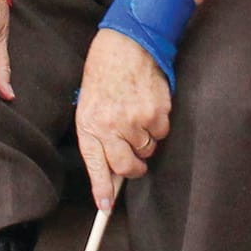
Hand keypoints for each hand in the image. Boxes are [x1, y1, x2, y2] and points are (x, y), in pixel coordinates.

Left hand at [75, 29, 170, 210]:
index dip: (102, 190)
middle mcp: (111, 126)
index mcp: (89, 124)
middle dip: (132, 167)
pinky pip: (161, 133)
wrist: (127, 42)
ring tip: (136, 114)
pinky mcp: (157, 113)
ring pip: (147, 149)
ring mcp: (135, 120)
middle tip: (133, 158)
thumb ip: (98, 135)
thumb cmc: (105, 73)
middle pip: (126, 167)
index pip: (96, 166)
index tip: (106, 207)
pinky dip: (158, 125)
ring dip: (144, 139)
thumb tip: (110, 167)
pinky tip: (148, 105)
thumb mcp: (89, 104)